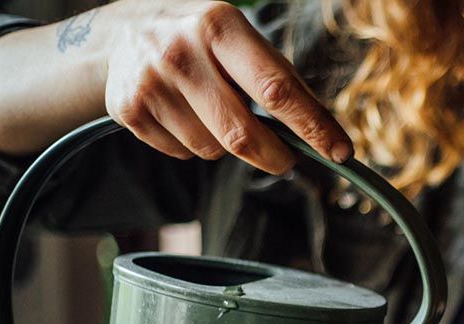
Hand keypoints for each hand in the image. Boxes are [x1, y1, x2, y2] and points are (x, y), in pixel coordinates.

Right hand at [102, 0, 351, 172]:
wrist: (123, 31)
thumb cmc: (203, 41)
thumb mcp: (241, 40)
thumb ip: (280, 79)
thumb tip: (323, 131)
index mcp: (220, 26)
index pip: (277, 88)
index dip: (313, 126)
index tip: (340, 151)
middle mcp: (181, 50)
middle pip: (242, 134)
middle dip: (275, 156)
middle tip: (287, 158)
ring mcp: (150, 81)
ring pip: (213, 149)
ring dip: (228, 145)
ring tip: (215, 113)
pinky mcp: (128, 109)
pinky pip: (183, 153)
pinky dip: (195, 145)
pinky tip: (185, 115)